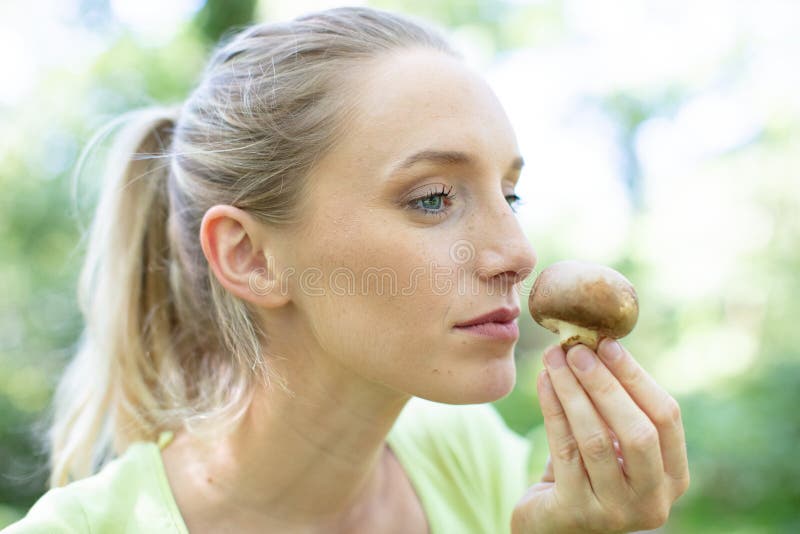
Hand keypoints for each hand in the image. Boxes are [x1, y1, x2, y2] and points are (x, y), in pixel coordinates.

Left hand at [511, 339, 689, 533]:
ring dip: (573, 391)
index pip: (667, 418)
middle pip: (637, 431)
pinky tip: (544, 383)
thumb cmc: (586, 472)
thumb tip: (599, 344)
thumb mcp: (613, 441)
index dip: (637, 378)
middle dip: (605, 384)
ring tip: (555, 359)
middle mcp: (653, 500)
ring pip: (595, 439)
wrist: (550, 522)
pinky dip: (553, 409)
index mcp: (674, 476)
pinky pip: (564, 449)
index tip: (608, 344)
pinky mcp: (576, 511)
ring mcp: (616, 511)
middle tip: (577, 349)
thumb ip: (616, 405)